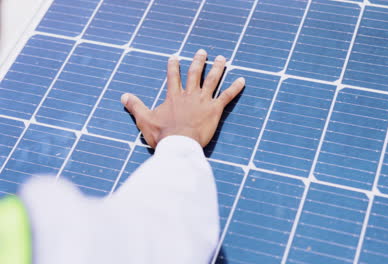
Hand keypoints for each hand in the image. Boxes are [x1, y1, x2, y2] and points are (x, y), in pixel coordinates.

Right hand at [121, 49, 244, 147]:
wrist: (179, 145)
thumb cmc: (162, 134)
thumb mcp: (145, 120)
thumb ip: (135, 106)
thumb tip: (123, 96)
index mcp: (174, 97)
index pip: (173, 77)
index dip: (173, 67)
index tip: (174, 57)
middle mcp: (189, 95)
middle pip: (194, 74)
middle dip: (198, 62)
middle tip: (202, 52)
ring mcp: (203, 101)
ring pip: (212, 80)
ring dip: (217, 68)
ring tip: (222, 59)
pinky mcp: (215, 110)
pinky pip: (227, 96)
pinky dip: (235, 88)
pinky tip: (242, 80)